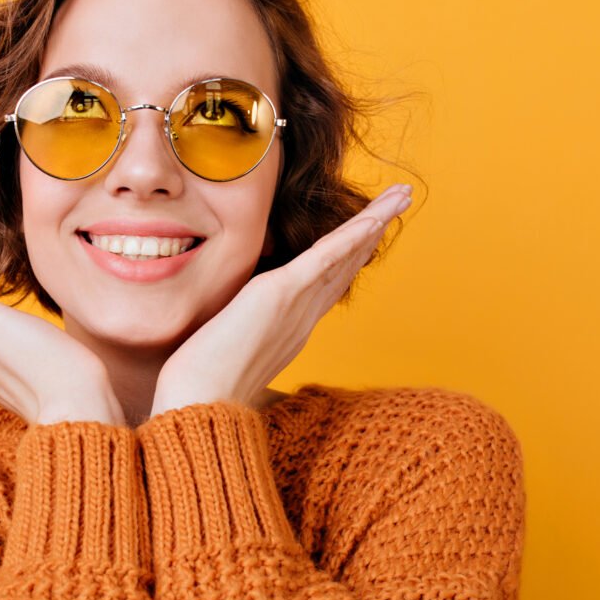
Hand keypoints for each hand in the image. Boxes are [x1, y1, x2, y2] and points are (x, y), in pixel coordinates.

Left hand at [149, 184, 413, 416]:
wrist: (198, 403)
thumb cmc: (200, 384)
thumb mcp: (223, 347)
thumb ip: (234, 330)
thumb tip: (223, 324)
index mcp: (290, 329)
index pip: (328, 283)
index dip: (352, 255)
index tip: (369, 231)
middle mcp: (303, 318)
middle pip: (347, 266)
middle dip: (374, 232)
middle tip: (400, 202)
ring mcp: (296, 306)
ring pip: (345, 256)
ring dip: (375, 222)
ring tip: (401, 196)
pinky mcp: (282, 294)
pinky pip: (325, 259)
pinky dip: (351, 236)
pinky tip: (373, 217)